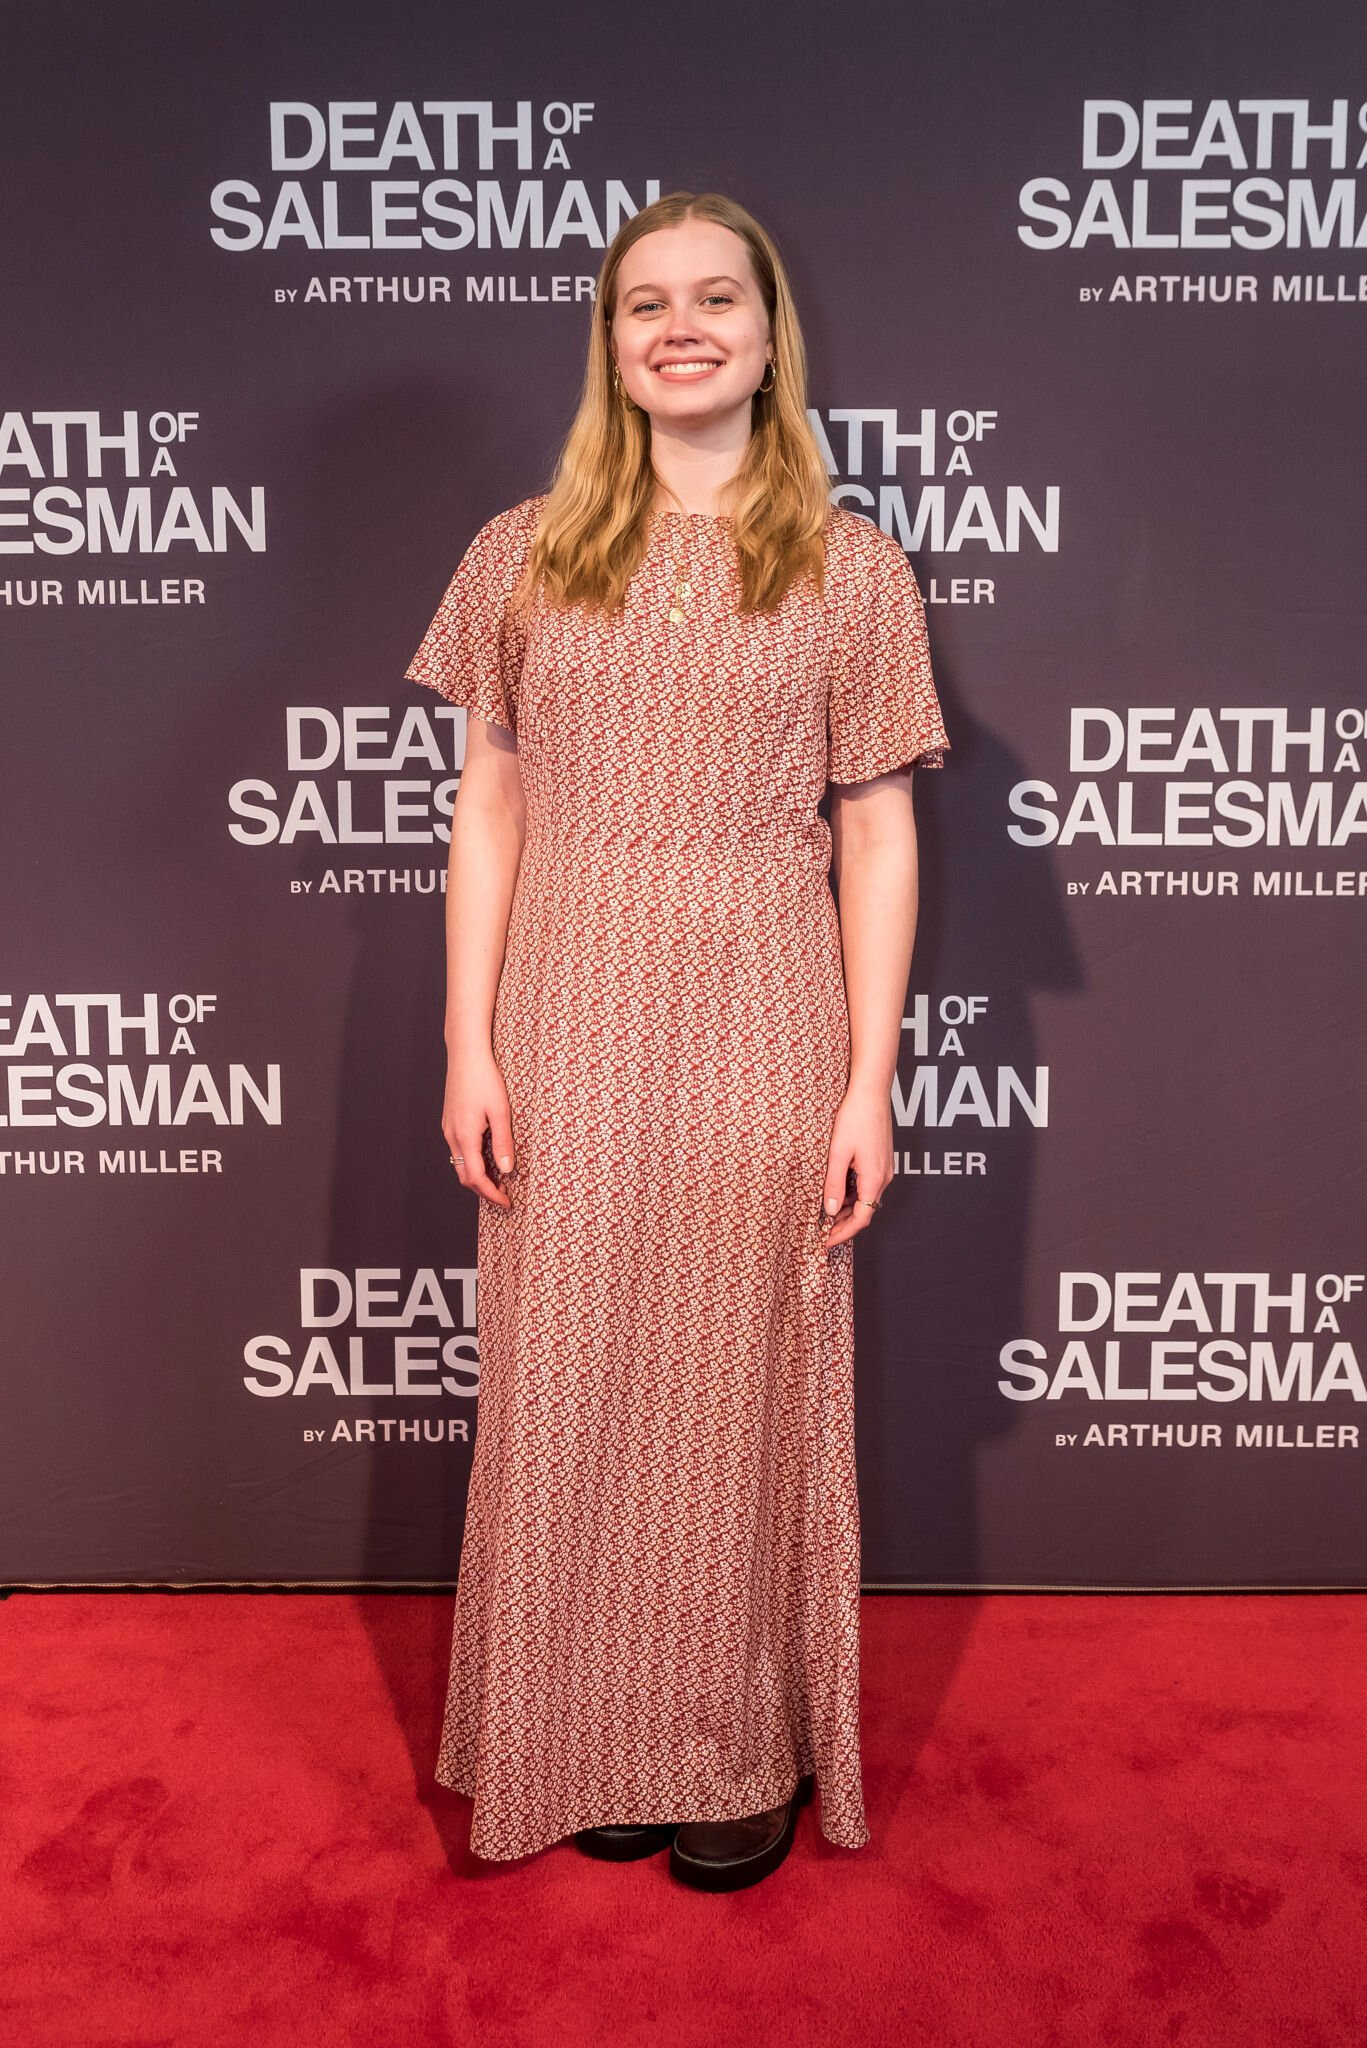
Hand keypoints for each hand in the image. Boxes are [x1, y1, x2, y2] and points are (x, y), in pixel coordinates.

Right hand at [442, 1047, 515, 1208]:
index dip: (491, 1194)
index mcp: (464, 1136)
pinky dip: (472, 1162)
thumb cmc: (485, 1079)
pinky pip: (459, 1150)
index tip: (506, 1202)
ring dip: (478, 1176)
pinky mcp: (450, 1121)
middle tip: (504, 1195)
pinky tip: (487, 1158)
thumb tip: (506, 1170)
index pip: (476, 1177)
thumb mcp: (501, 1112)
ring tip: (499, 1180)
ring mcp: (448, 1128)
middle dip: (484, 1190)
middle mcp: (452, 1136)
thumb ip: (503, 1143)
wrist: (466, 1055)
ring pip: (460, 1163)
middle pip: (464, 1175)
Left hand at [821, 1077, 892, 1249]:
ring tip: (824, 1212)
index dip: (843, 1233)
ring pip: (865, 1198)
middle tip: (820, 1231)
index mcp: (874, 1179)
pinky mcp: (881, 1160)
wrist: (871, 1093)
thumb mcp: (838, 1153)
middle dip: (843, 1223)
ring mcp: (884, 1169)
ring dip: (846, 1208)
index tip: (825, 1242)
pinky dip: (852, 1193)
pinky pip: (867, 1185)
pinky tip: (835, 1189)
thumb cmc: (855, 1118)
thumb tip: (829, 1211)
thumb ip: (833, 1183)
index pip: (861, 1218)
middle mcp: (884, 1177)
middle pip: (865, 1211)